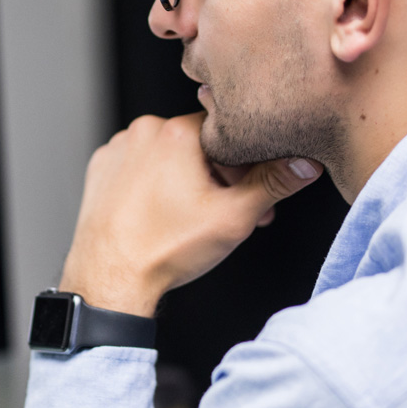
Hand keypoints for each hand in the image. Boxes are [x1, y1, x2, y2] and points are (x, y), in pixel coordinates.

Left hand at [60, 113, 323, 315]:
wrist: (110, 277)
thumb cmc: (166, 248)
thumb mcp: (235, 216)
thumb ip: (274, 183)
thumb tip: (305, 163)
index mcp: (176, 132)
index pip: (227, 130)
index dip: (245, 162)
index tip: (250, 192)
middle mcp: (143, 132)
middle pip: (197, 143)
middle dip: (219, 175)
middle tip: (230, 211)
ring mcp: (117, 149)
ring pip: (167, 154)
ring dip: (187, 177)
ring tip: (193, 216)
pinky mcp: (100, 168)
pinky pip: (138, 166)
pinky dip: (155, 183)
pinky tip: (161, 212)